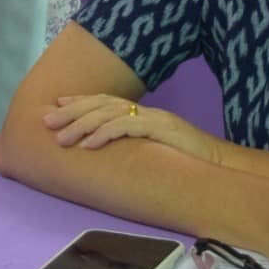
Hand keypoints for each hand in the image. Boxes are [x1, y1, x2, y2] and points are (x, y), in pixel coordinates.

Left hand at [43, 95, 216, 163]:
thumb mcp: (157, 152)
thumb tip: (112, 156)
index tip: (58, 105)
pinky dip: (104, 134)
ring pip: (109, 114)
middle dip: (72, 112)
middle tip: (47, 121)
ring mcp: (154, 118)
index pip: (107, 102)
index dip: (81, 102)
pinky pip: (127, 128)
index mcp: (144, 115)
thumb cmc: (190, 164)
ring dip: (81, 125)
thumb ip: (137, 148)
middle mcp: (146, 112)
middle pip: (102, 104)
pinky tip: (88, 145)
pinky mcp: (162, 129)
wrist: (222, 165)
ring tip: (60, 138)